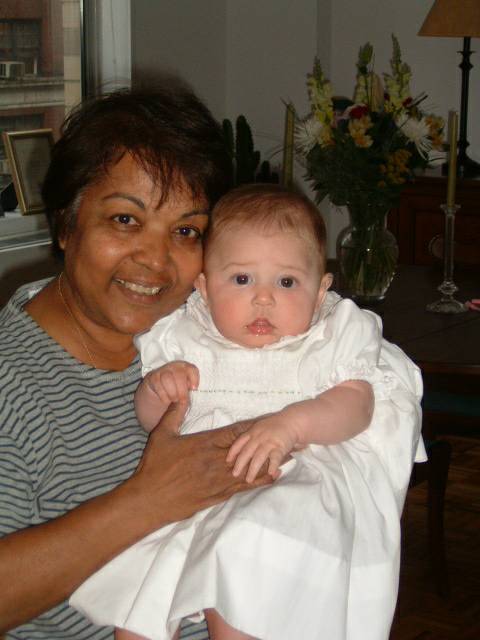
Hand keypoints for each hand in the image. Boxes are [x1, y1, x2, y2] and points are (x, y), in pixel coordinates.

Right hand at [131, 403, 273, 527]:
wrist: (151, 500)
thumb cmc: (154, 467)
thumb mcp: (160, 435)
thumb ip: (173, 414)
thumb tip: (180, 396)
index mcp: (205, 443)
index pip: (236, 432)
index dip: (253, 426)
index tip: (268, 420)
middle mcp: (217, 460)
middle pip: (249, 449)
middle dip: (267, 442)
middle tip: (287, 436)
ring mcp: (220, 479)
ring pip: (251, 468)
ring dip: (269, 460)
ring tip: (289, 455)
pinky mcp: (219, 495)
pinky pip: (245, 486)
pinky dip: (261, 480)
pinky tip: (274, 476)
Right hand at [144, 361, 198, 404]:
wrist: (158, 391)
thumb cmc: (175, 390)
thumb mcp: (184, 389)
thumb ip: (188, 389)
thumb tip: (191, 393)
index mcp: (185, 368)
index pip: (192, 368)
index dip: (194, 378)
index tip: (194, 388)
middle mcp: (174, 366)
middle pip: (179, 374)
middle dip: (182, 390)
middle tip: (182, 400)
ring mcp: (162, 370)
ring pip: (167, 378)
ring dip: (172, 392)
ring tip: (174, 400)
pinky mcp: (153, 376)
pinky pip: (157, 384)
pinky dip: (163, 395)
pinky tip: (166, 400)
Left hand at [226, 412, 298, 482]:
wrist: (292, 421)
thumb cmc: (276, 426)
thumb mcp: (261, 428)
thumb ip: (254, 437)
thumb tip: (243, 452)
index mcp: (253, 432)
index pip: (240, 442)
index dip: (233, 452)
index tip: (228, 461)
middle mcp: (259, 437)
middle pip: (247, 452)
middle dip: (240, 464)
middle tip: (235, 474)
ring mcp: (269, 442)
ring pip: (258, 457)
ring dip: (253, 469)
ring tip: (249, 480)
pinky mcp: (280, 446)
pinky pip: (275, 458)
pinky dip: (272, 466)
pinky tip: (270, 473)